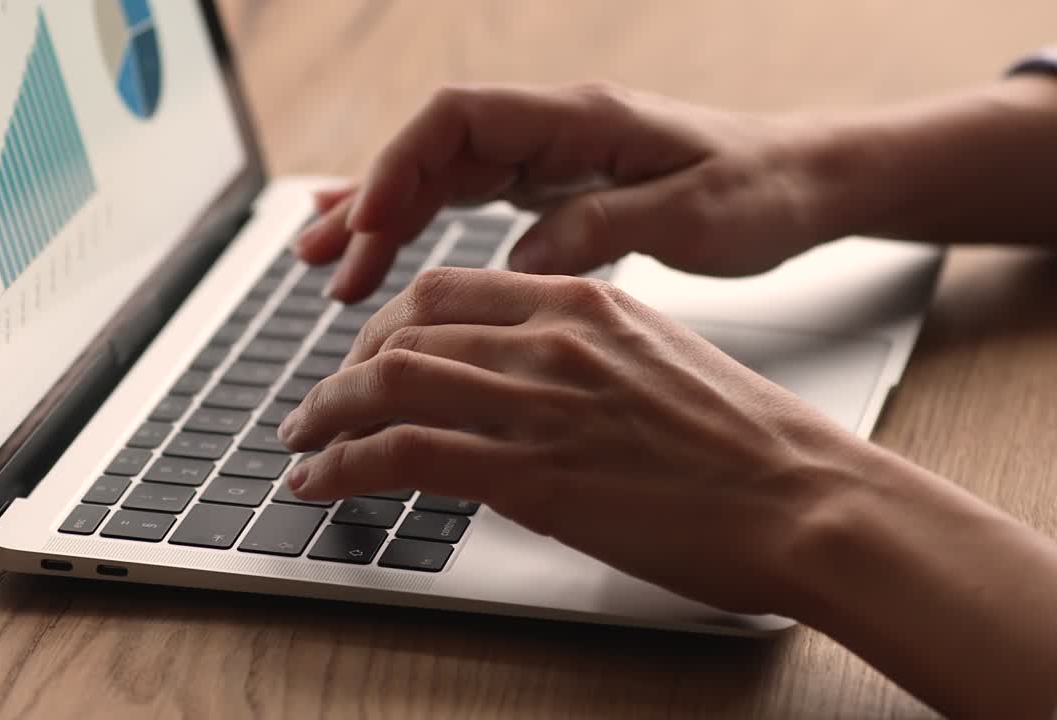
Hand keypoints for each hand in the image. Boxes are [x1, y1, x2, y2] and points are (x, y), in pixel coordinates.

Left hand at [277, 268, 854, 613]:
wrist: (806, 497)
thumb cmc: (748, 444)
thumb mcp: (658, 361)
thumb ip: (581, 355)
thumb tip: (523, 382)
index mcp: (584, 301)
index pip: (450, 289)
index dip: (388, 322)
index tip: (367, 354)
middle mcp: (551, 337)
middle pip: (405, 326)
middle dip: (345, 366)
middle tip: (322, 402)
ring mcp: (537, 401)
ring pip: (388, 382)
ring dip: (326, 414)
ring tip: (301, 442)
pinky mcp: (529, 472)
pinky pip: (402, 452)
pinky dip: (344, 464)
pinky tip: (321, 482)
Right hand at [297, 83, 844, 301]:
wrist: (810, 181)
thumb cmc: (765, 191)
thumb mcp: (695, 216)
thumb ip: (603, 230)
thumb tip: (517, 262)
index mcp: (580, 119)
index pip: (458, 120)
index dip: (400, 168)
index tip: (365, 228)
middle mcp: (554, 128)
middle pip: (433, 150)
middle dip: (370, 204)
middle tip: (320, 266)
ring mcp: (551, 155)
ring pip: (442, 177)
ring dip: (382, 218)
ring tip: (324, 264)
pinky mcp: (557, 186)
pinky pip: (470, 199)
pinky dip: (422, 225)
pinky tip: (385, 247)